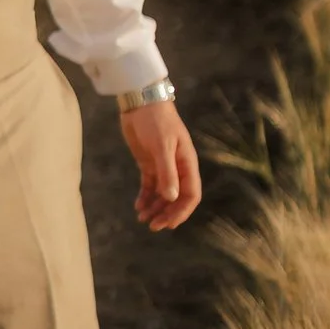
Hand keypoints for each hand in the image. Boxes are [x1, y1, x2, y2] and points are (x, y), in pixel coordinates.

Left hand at [119, 94, 200, 231]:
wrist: (140, 102)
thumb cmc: (156, 121)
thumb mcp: (161, 146)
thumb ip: (166, 172)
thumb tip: (171, 198)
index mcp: (187, 163)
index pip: (191, 194)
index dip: (182, 211)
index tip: (168, 223)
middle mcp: (177, 167)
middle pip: (177, 198)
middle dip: (167, 213)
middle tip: (152, 226)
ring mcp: (163, 166)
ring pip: (163, 194)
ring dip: (155, 208)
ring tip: (142, 218)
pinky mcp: (148, 163)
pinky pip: (150, 186)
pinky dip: (145, 198)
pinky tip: (138, 207)